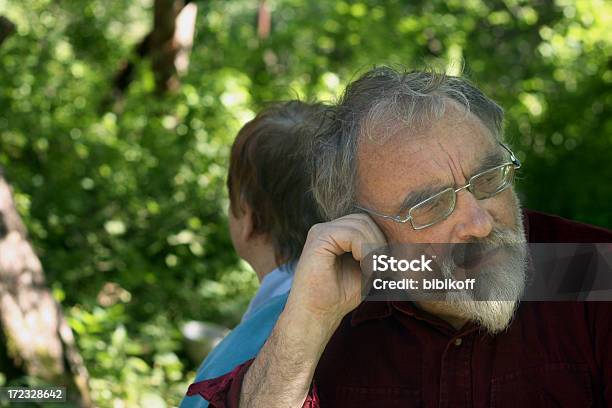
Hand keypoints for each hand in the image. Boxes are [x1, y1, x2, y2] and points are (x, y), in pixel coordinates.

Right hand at [286, 213, 386, 327]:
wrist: (316, 315)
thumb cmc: (340, 296)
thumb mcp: (366, 270)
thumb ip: (377, 252)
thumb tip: (399, 238)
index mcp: (336, 233)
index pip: (367, 222)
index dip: (381, 241)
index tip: (385, 266)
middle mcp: (327, 228)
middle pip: (365, 220)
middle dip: (379, 243)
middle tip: (381, 269)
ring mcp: (320, 231)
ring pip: (361, 225)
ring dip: (373, 249)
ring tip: (371, 271)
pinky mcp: (318, 239)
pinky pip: (351, 234)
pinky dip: (365, 251)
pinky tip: (363, 267)